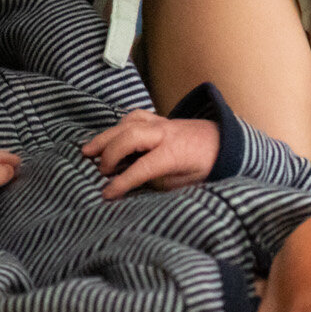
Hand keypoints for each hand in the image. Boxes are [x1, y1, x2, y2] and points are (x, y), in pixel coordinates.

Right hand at [81, 110, 220, 198]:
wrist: (222, 141)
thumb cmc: (203, 166)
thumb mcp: (185, 183)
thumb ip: (159, 182)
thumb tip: (131, 186)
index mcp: (174, 153)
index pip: (142, 168)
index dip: (122, 182)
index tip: (106, 194)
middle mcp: (164, 134)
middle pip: (129, 137)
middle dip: (109, 153)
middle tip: (100, 171)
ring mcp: (159, 122)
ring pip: (126, 124)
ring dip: (105, 137)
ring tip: (87, 151)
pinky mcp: (157, 118)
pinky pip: (132, 117)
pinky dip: (117, 127)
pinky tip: (110, 138)